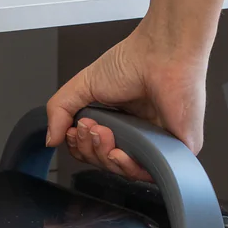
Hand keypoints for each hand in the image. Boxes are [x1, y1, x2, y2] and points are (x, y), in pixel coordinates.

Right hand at [46, 20, 207, 181]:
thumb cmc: (132, 61)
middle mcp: (138, 135)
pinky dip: (130, 168)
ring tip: (103, 132)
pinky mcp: (177, 151)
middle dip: (90, 150)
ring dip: (105, 158)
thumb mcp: (83, 85)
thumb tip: (50, 139)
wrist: (161, 53)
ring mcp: (158, 144)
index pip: (94, 151)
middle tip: (90, 126)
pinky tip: (120, 152)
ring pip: (125, 172)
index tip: (76, 128)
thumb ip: (59, 110)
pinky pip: (152, 174)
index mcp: (120, 123)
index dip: (79, 146)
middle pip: (105, 164)